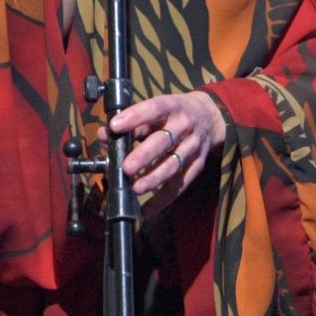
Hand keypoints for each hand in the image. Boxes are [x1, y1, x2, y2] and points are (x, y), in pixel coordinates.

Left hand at [110, 90, 226, 209]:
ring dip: (154, 178)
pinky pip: (181, 184)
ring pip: (173, 164)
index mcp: (172, 106)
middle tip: (126, 167)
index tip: (115, 126)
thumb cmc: (174, 113)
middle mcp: (184, 125)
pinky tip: (148, 210)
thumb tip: (104, 135)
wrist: (211, 116)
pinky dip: (164, 199)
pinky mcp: (198, 164)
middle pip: (164, 141)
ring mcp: (193, 146)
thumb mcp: (157, 110)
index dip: (134, 117)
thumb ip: (131, 123)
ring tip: (136, 189)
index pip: (153, 108)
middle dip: (144, 155)